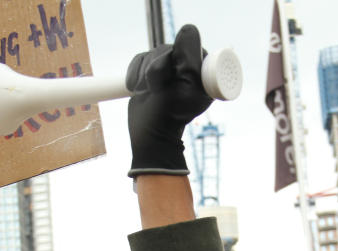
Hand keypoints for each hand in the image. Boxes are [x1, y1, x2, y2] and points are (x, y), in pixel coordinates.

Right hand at [126, 24, 212, 176]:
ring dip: (145, 74)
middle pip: (166, 48)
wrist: (150, 134)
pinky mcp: (151, 72)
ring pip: (151, 54)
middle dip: (156, 68)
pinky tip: (140, 90)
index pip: (187, 45)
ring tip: (149, 92)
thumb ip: (189, 57)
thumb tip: (188, 29)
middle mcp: (187, 67)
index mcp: (203, 70)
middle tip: (157, 89)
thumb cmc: (171, 115)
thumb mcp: (185, 86)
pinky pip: (138, 59)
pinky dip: (134, 74)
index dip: (175, 59)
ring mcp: (169, 70)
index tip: (174, 79)